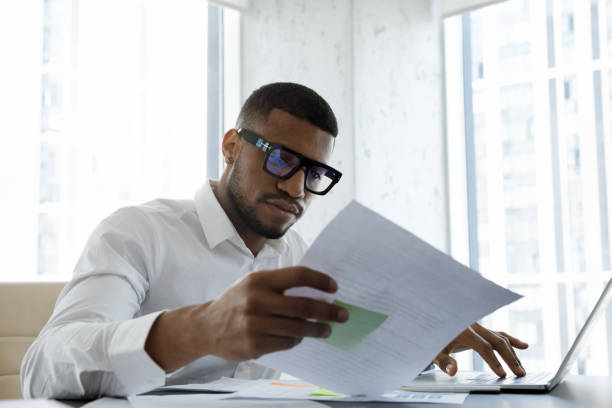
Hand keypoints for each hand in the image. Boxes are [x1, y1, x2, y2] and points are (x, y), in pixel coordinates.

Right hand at [146, 266, 348, 370]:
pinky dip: (297, 340)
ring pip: (298, 328)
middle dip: (328, 311)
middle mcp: (256, 300)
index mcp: (259, 280)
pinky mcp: (254, 344)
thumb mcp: (253, 285)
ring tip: (327, 329)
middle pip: (303, 305)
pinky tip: (299, 337)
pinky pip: (287, 343)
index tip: (334, 287)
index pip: (297, 276)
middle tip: (342, 314)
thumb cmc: (236, 302)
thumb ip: (280, 286)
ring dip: (317, 329)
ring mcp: (254, 324)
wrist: (206, 326)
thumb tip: (317, 291)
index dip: (319, 281)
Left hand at [433, 323, 527, 377]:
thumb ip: (443, 361)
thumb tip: (453, 371)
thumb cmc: (432, 339)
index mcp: (463, 330)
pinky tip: (524, 346)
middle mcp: (473, 325)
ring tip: (521, 370)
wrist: (429, 325)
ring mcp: (478, 326)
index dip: (493, 360)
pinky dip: (511, 339)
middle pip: (496, 340)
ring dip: (512, 353)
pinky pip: (498, 334)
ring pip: (500, 338)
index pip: (483, 346)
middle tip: (520, 374)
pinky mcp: (480, 330)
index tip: (502, 374)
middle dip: (510, 358)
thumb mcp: (434, 352)